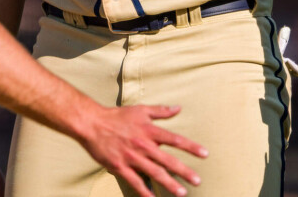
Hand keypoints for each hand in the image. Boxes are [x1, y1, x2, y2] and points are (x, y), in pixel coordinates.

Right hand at [76, 104, 206, 196]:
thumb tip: (179, 108)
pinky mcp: (120, 167)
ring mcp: (131, 157)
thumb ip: (160, 111)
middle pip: (167, 160)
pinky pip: (135, 182)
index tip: (205, 154)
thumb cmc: (117, 116)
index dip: (191, 147)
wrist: (92, 123)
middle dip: (184, 171)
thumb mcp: (140, 110)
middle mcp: (143, 145)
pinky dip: (145, 191)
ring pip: (154, 173)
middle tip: (197, 181)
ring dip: (169, 184)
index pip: (174, 139)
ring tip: (182, 193)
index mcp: (149, 130)